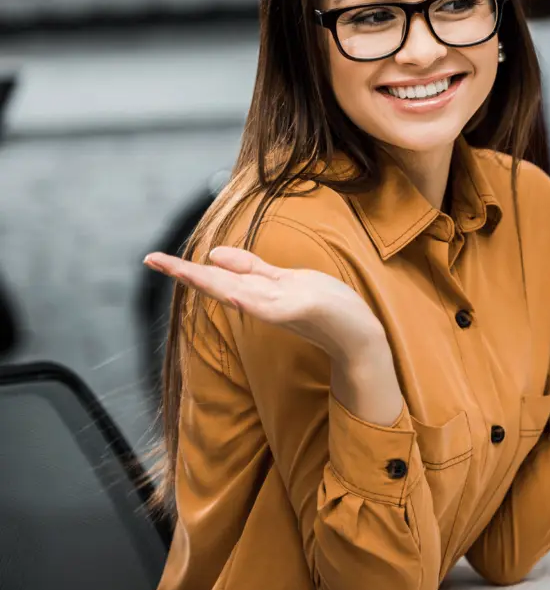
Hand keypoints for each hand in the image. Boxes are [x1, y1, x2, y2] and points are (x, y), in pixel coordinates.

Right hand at [143, 246, 384, 361]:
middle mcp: (265, 300)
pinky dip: (252, 301)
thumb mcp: (283, 280)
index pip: (218, 276)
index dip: (186, 267)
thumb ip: (249, 269)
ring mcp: (282, 306)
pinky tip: (233, 295)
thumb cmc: (324, 305)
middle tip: (151, 259)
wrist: (358, 334)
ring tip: (182, 271)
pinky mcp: (302, 310)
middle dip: (186, 273)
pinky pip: (272, 306)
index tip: (153, 258)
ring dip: (211, 282)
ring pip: (240, 292)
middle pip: (220, 283)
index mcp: (259, 291)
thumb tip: (212, 254)